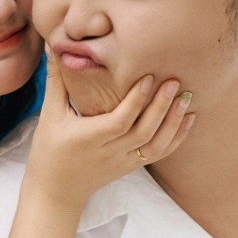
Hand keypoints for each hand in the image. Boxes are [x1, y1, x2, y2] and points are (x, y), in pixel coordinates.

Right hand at [24, 52, 195, 211]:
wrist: (56, 192)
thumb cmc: (49, 150)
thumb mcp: (49, 115)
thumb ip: (56, 80)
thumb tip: (52, 44)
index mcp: (88, 139)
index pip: (119, 121)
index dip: (136, 101)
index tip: (148, 77)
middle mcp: (109, 153)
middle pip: (143, 132)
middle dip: (162, 107)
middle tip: (175, 82)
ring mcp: (123, 162)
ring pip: (156, 146)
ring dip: (174, 122)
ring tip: (186, 98)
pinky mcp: (132, 166)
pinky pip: (159, 154)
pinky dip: (176, 137)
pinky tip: (188, 119)